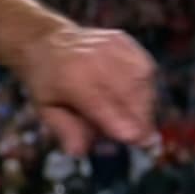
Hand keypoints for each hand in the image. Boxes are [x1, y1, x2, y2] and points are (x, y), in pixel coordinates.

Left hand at [17, 26, 156, 156]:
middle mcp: (93, 58)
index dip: (119, 121)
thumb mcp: (47, 109)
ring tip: (141, 122)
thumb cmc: (49, 82)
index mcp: (70, 77)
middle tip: (145, 141)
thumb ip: (65, 130)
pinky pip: (145, 66)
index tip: (135, 139)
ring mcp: (110, 46)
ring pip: (141, 78)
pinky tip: (140, 100)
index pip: (99, 102)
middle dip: (140, 118)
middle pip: (127, 91)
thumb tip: (79, 152)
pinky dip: (147, 87)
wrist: (49, 42)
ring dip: (147, 104)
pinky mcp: (123, 41)